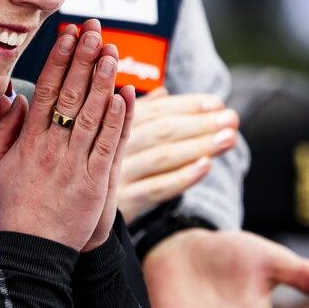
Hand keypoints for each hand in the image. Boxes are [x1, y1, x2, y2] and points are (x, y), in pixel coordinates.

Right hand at [0, 19, 128, 251]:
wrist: (32, 253)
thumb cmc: (13, 209)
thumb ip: (3, 130)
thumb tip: (12, 97)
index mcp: (28, 143)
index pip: (46, 91)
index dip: (59, 60)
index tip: (68, 34)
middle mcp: (53, 149)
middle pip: (72, 95)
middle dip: (84, 59)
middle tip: (94, 31)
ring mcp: (76, 165)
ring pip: (93, 115)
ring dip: (103, 81)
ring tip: (112, 52)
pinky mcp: (97, 182)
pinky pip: (110, 144)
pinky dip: (119, 119)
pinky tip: (125, 94)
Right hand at [116, 90, 238, 222]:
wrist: (76, 214)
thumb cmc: (103, 168)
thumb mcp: (115, 136)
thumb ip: (140, 113)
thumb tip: (164, 92)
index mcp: (114, 125)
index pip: (156, 110)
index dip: (188, 105)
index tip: (217, 103)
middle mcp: (113, 146)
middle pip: (162, 131)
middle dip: (200, 123)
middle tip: (231, 119)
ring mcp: (117, 174)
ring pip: (163, 156)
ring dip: (200, 145)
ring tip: (229, 138)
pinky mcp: (122, 203)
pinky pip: (156, 189)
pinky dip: (183, 177)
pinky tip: (206, 166)